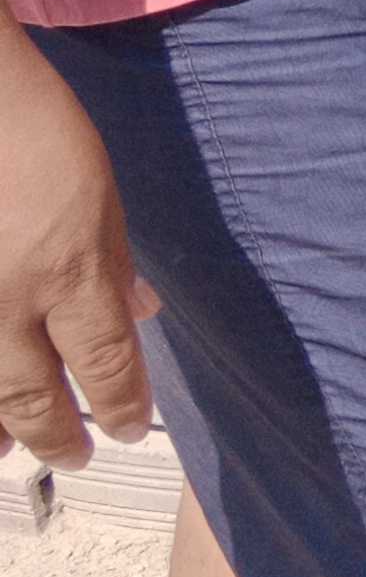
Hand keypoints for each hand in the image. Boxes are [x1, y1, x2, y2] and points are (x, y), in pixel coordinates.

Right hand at [0, 21, 156, 469]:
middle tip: (78, 455)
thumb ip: (113, 260)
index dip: (122, 406)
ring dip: (1, 430)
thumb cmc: (28, 121)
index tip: (132, 427)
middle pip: (34, 398)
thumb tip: (139, 313)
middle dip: (60, 436)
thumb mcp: (97, 186)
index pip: (106, 364)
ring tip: (17, 450)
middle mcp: (7, 296)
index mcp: (69, 265)